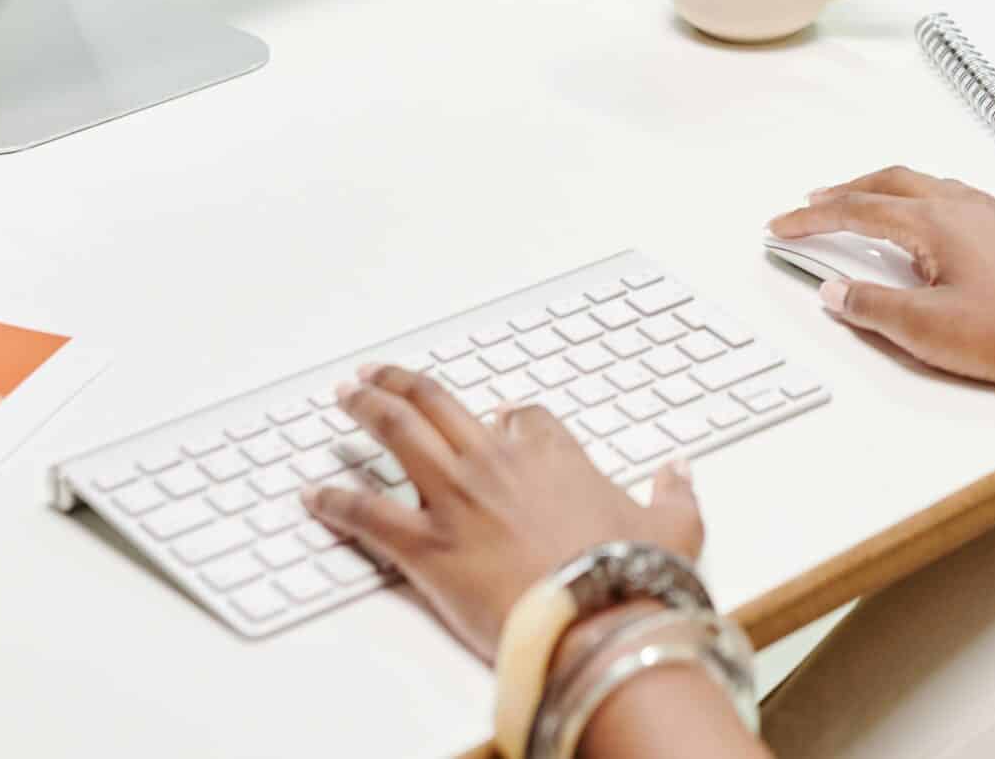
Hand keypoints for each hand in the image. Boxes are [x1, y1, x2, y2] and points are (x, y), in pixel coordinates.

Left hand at [300, 365, 702, 661]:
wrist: (595, 621)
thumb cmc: (632, 577)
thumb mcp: (675, 529)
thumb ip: (675, 494)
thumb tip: (680, 471)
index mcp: (554, 452)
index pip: (522, 416)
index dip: (507, 416)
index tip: (497, 419)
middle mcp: (496, 462)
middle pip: (439, 403)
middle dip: (404, 383)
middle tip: (377, 374)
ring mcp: (456, 499)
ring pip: (398, 434)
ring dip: (366, 409)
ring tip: (345, 395)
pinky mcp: (425, 545)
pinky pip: (367, 513)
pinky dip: (335, 502)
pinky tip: (314, 495)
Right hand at [767, 165, 994, 399]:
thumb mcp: (928, 330)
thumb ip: (873, 307)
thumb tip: (836, 290)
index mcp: (935, 222)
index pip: (857, 211)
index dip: (812, 219)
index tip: (782, 226)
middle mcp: (964, 207)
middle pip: (891, 183)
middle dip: (846, 191)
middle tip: (814, 203)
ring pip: (927, 186)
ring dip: (887, 192)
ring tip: (865, 208)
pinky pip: (956, 199)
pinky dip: (923, 203)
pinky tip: (929, 227)